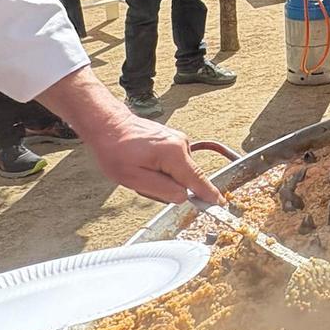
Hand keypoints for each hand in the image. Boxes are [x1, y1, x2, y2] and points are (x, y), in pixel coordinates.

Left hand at [85, 110, 221, 203]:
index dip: (208, 194)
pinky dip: (164, 169)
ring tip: (142, 170)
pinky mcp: (175, 140)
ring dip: (164, 177)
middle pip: (187, 177)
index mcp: (173, 154)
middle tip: (144, 182)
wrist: (110, 126)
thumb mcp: (134, 179)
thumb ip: (162, 190)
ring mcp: (179, 140)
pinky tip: (146, 164)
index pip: (197, 179)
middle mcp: (182, 144)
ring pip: (180, 171)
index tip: (219, 203)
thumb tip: (183, 196)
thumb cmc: (116, 150)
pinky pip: (176, 163)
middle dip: (170, 186)